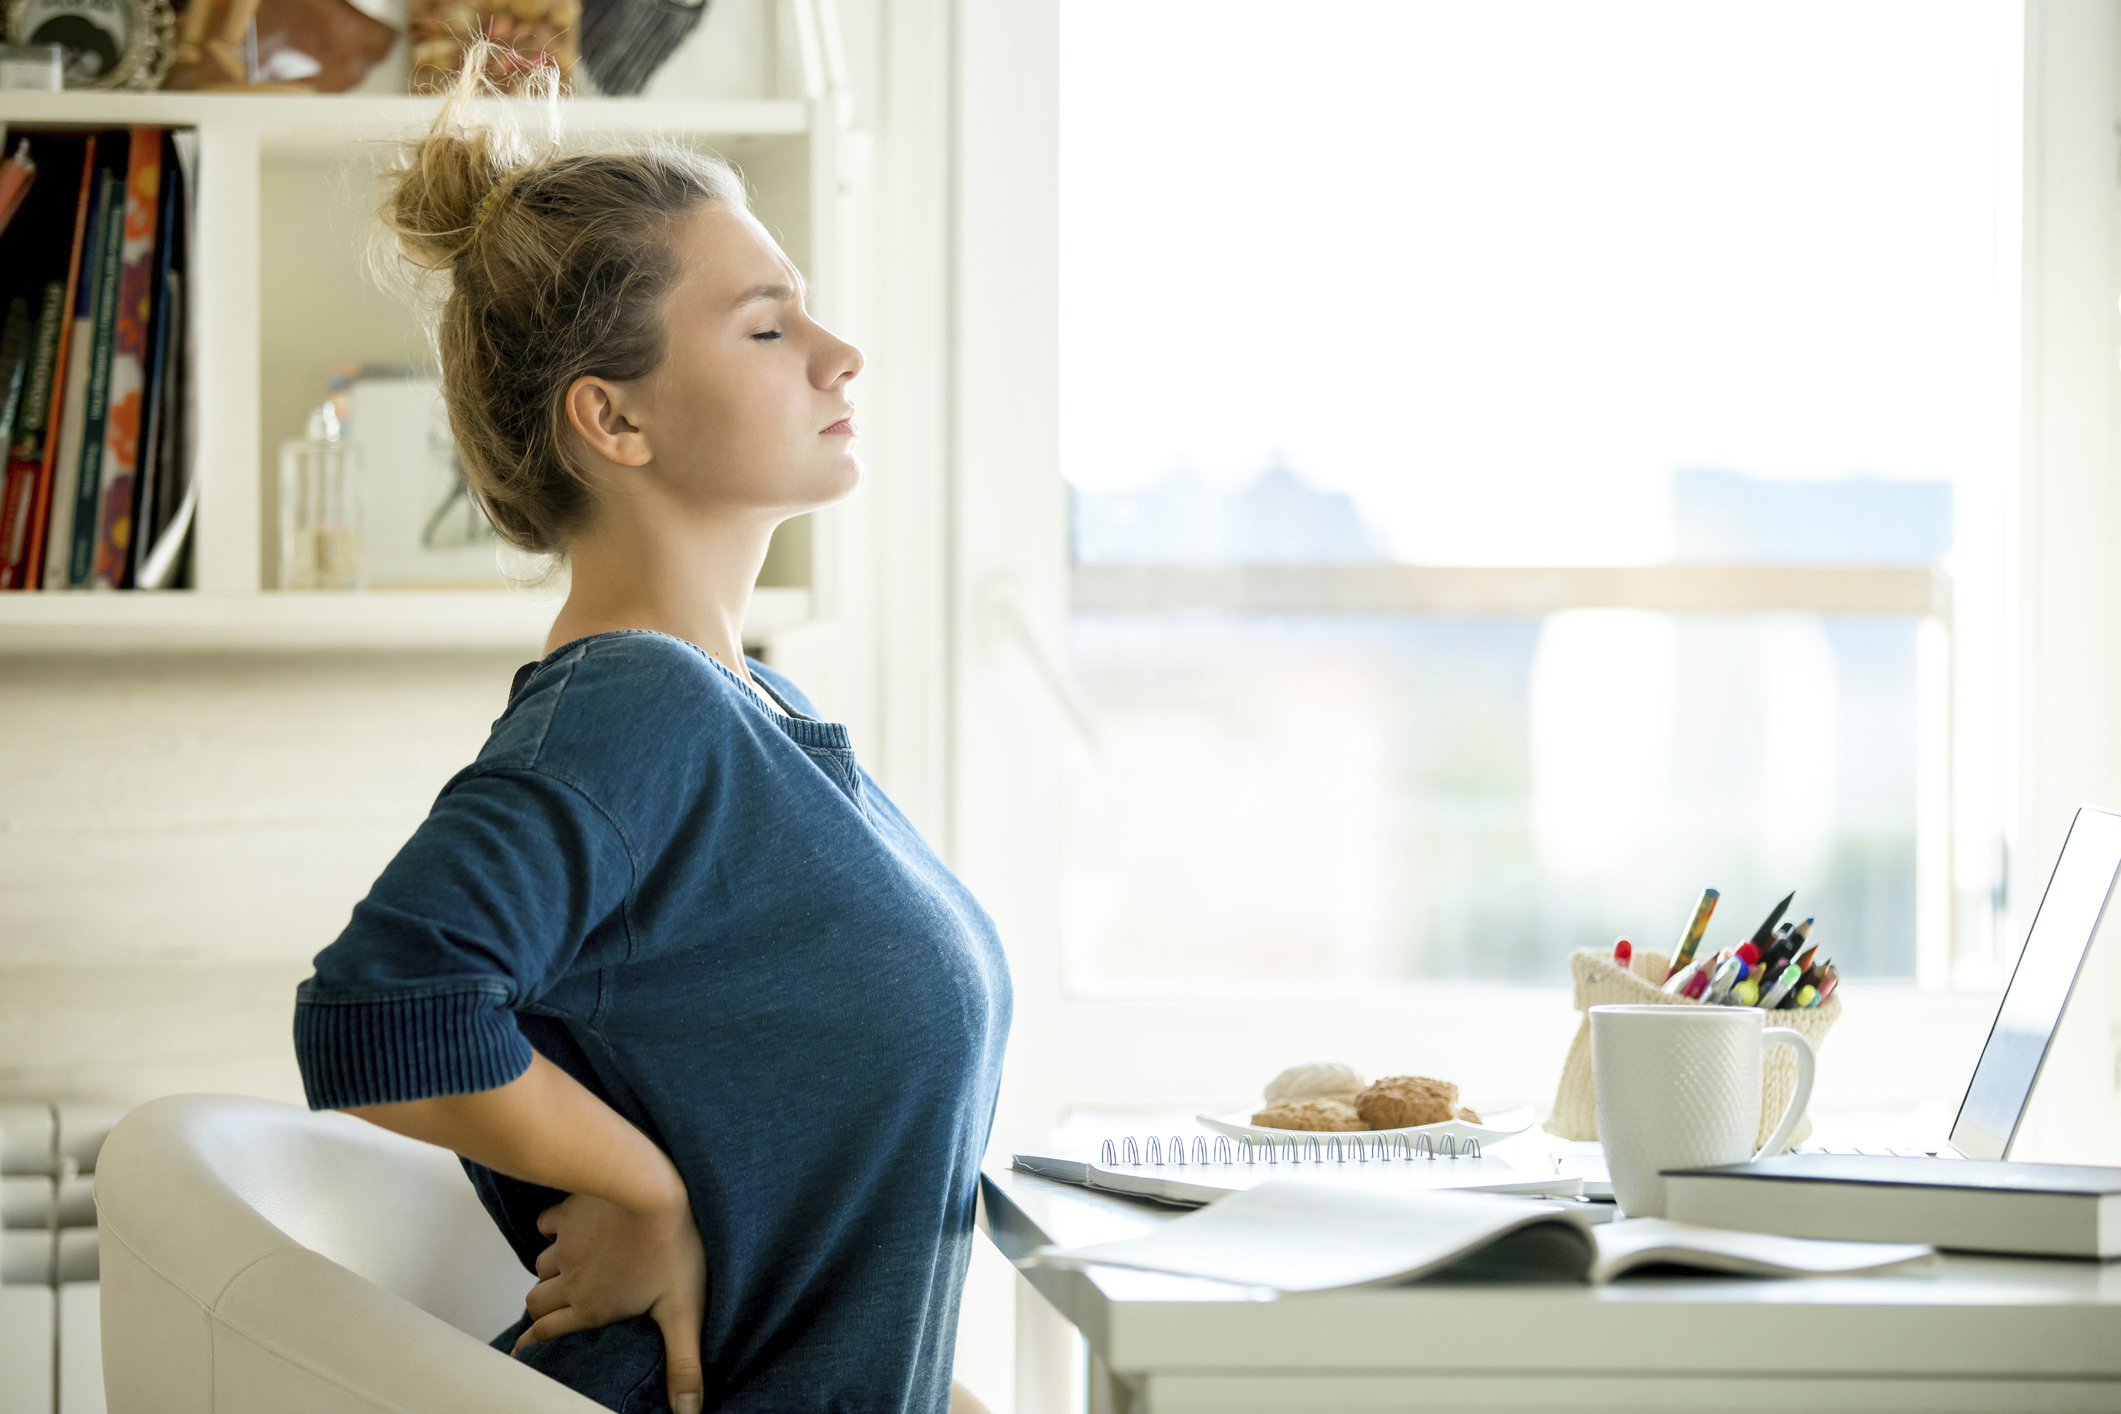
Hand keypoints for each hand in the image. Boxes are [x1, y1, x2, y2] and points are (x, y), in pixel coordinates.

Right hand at [513, 1186, 706, 1413]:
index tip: (522, 1352)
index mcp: (592, 1308)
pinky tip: (567, 1227)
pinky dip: (552, 1229)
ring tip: (567, 1270)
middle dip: (541, 1308)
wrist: (652, 1189)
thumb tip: (688, 1411)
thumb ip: (683, 1362)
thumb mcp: (684, 1311)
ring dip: (550, 1270)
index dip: (533, 1345)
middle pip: (536, 1301)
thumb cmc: (673, 1247)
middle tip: (552, 1309)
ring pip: (541, 1265)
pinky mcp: (568, 1213)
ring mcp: (566, 1245)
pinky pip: (546, 1225)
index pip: (548, 1333)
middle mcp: (571, 1280)